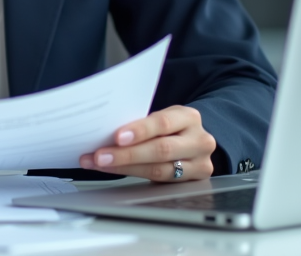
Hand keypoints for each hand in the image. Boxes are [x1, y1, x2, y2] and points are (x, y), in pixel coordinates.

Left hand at [79, 105, 215, 181]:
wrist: (193, 141)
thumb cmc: (171, 127)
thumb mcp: (163, 117)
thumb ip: (143, 123)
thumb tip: (106, 132)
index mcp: (189, 117)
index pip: (163, 123)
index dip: (140, 130)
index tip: (117, 137)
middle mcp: (200, 141)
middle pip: (161, 150)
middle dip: (127, 154)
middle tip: (100, 156)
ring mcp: (200, 164)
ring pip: (159, 170)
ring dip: (125, 168)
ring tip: (101, 164)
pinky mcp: (194, 182)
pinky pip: (160, 182)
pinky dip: (133, 175)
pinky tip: (116, 171)